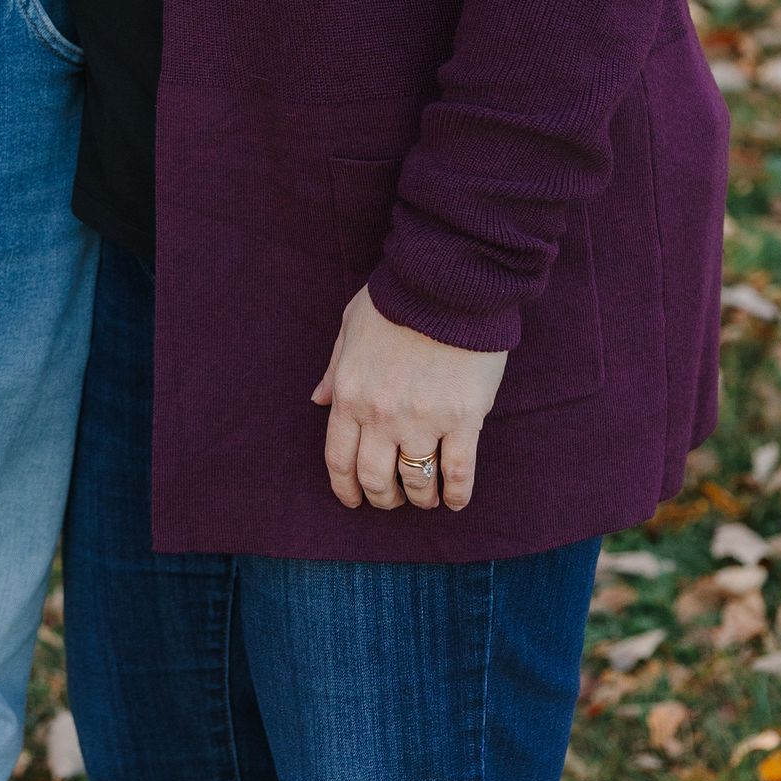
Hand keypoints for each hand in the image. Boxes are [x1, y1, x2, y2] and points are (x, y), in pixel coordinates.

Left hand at [312, 284, 506, 512]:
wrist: (445, 282)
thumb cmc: (395, 299)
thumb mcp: (350, 327)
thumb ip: (333, 369)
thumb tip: (317, 400)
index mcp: (350, 393)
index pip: (339, 459)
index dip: (346, 488)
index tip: (354, 499)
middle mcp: (381, 415)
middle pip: (375, 479)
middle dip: (382, 498)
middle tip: (392, 499)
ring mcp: (422, 420)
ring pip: (416, 482)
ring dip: (419, 498)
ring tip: (426, 497)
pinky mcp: (462, 419)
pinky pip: (458, 471)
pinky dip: (457, 494)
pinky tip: (455, 498)